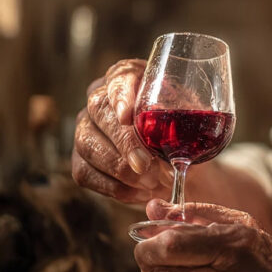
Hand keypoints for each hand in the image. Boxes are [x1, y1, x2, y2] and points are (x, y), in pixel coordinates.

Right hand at [72, 59, 172, 202]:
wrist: (181, 163)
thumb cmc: (185, 131)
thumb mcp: (190, 118)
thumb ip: (183, 113)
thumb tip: (170, 118)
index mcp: (129, 77)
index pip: (119, 79)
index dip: (120, 96)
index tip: (127, 116)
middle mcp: (100, 99)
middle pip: (99, 112)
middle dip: (123, 142)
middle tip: (145, 165)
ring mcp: (86, 129)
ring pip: (88, 145)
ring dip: (119, 169)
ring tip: (151, 183)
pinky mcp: (80, 160)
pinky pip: (85, 174)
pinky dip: (114, 188)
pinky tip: (140, 194)